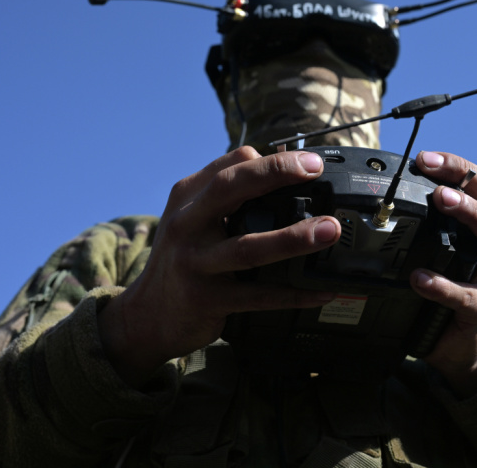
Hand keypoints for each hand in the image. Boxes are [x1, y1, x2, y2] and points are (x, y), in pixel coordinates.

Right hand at [98, 147, 340, 386]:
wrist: (148, 315)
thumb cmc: (181, 258)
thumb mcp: (190, 217)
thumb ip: (225, 193)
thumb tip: (277, 168)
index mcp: (187, 198)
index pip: (230, 165)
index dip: (272, 160)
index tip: (310, 161)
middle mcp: (187, 224)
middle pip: (230, 189)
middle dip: (275, 174)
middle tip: (313, 170)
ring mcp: (195, 263)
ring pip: (249, 247)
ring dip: (293, 238)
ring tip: (329, 230)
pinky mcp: (207, 300)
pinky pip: (258, 297)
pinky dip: (293, 294)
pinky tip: (321, 291)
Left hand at [410, 151, 476, 397]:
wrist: (457, 346)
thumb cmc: (443, 291)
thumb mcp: (435, 254)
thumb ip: (420, 228)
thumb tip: (377, 195)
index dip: (459, 167)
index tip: (426, 157)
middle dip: (467, 181)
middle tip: (435, 175)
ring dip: (470, 215)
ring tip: (441, 200)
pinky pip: (465, 297)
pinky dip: (442, 285)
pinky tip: (419, 278)